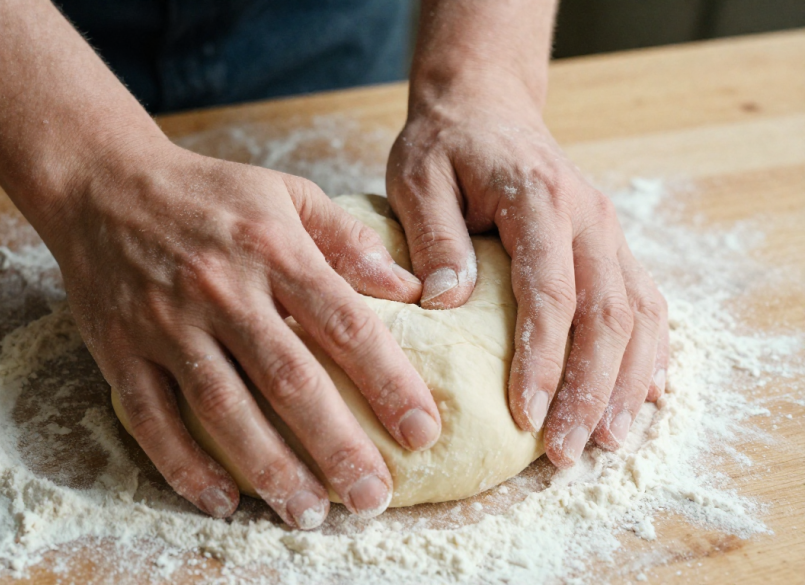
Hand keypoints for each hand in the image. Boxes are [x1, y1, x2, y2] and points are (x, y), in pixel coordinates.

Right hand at [40, 136, 440, 527]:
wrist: (103, 183)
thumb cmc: (207, 193)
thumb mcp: (286, 194)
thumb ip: (348, 239)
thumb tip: (410, 289)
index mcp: (272, 248)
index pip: (344, 324)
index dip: (388, 383)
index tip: (422, 433)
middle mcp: (221, 289)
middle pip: (288, 380)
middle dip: (336, 446)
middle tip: (372, 498)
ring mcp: (166, 323)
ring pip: (222, 409)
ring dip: (269, 468)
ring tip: (308, 513)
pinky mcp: (120, 349)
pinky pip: (151, 418)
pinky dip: (184, 465)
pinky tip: (221, 501)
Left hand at [386, 82, 668, 467]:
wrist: (486, 108)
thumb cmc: (445, 146)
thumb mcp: (418, 179)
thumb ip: (434, 237)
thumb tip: (445, 302)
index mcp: (540, 199)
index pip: (551, 291)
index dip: (543, 358)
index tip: (526, 415)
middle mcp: (589, 216)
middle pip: (607, 313)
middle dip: (590, 390)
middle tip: (567, 452)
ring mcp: (608, 231)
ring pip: (638, 314)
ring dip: (627, 382)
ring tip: (609, 441)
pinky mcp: (611, 245)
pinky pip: (645, 302)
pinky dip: (650, 351)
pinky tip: (644, 394)